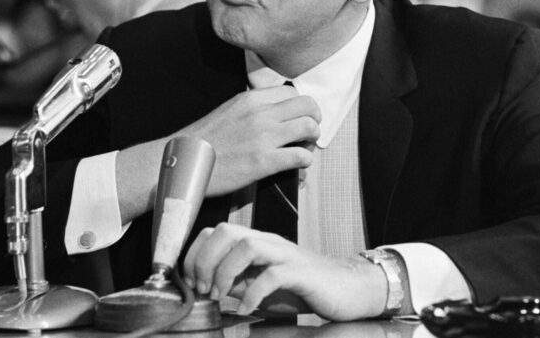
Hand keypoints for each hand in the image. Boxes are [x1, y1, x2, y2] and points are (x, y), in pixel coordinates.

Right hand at [177, 86, 320, 196]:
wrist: (183, 162)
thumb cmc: (205, 140)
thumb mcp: (230, 111)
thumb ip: (254, 109)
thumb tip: (278, 115)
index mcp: (251, 99)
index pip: (292, 92)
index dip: (302, 107)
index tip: (299, 118)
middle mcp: (260, 113)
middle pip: (307, 106)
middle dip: (314, 120)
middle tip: (308, 134)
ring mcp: (263, 137)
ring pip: (309, 127)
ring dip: (312, 140)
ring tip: (302, 149)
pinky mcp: (263, 162)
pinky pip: (301, 156)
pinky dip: (304, 162)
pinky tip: (295, 166)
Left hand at [183, 222, 386, 320]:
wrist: (349, 289)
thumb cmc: (306, 288)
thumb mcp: (261, 286)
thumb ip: (236, 284)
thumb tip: (204, 290)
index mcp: (257, 243)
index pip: (216, 232)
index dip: (195, 254)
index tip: (190, 282)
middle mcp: (269, 243)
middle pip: (227, 231)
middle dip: (205, 260)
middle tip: (203, 288)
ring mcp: (286, 255)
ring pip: (247, 245)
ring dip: (224, 272)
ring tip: (220, 296)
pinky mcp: (302, 272)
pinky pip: (272, 275)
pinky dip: (253, 293)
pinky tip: (247, 308)